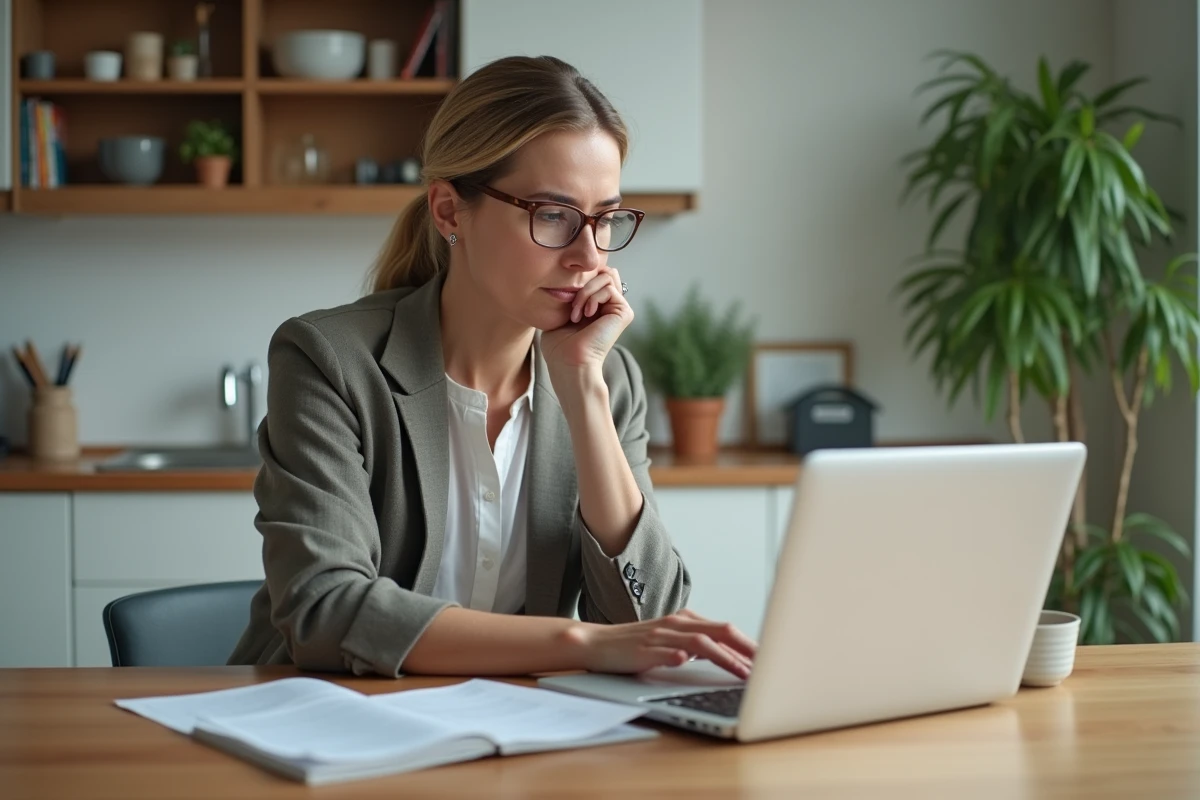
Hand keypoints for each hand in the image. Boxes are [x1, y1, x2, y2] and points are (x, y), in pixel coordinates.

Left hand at [540, 266, 631, 374]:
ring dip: (585, 292)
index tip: (567, 301)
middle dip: (584, 283)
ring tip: (577, 313)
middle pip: (603, 271)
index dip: (581, 278)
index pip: (596, 274)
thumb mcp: (560, 313)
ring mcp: (619, 309)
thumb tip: (571, 276)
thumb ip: (570, 295)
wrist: (569, 362)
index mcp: (598, 305)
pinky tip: (586, 315)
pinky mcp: (624, 312)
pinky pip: (609, 288)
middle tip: (573, 307)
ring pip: (606, 276)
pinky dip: (592, 298)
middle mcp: (611, 306)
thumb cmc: (559, 345)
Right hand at [565, 609, 756, 678]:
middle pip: (722, 631)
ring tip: (744, 673)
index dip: (750, 644)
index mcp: (686, 621)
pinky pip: (666, 651)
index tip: (769, 660)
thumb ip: (697, 646)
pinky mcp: (644, 649)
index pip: (726, 630)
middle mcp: (678, 624)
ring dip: (726, 658)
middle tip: (769, 666)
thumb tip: (729, 658)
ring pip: (702, 642)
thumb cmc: (635, 646)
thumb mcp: (672, 642)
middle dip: (748, 649)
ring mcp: (662, 636)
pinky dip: (680, 656)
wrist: (597, 643)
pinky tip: (688, 662)